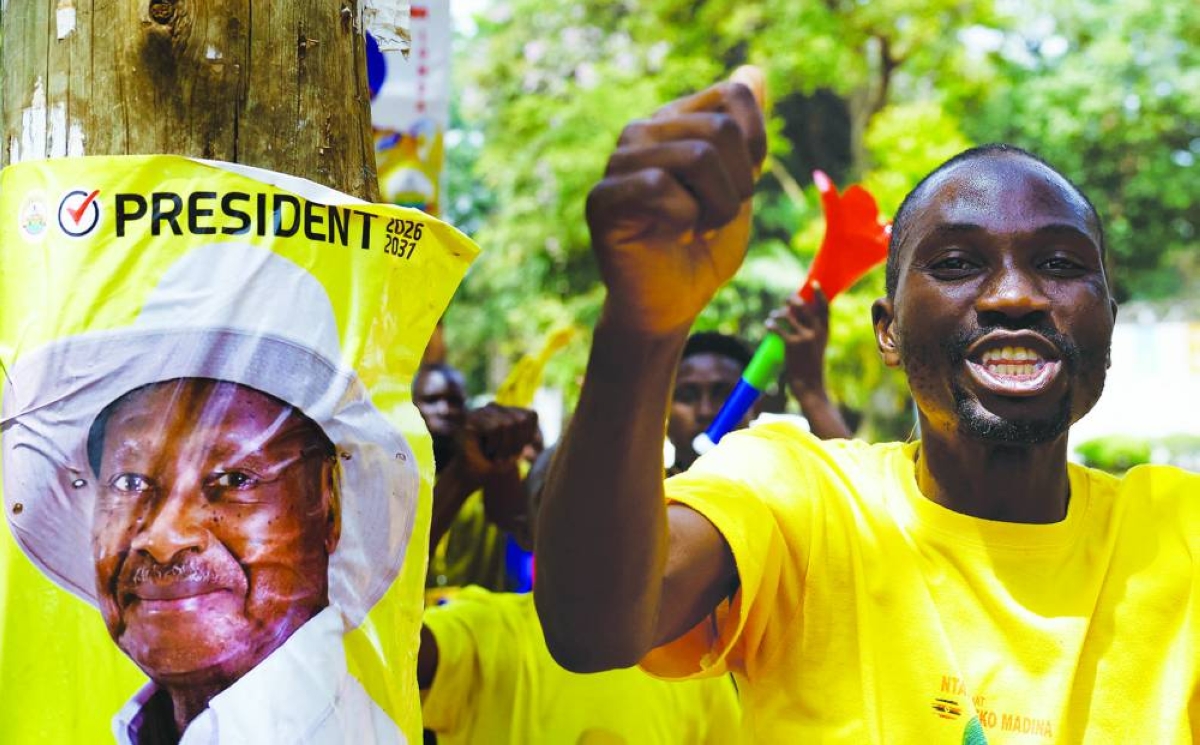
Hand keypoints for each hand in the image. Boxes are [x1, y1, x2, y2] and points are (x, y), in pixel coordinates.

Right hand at [456, 404, 539, 479]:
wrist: (470, 476)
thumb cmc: (494, 464)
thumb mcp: (516, 450)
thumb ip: (525, 435)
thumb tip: (532, 430)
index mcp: (508, 412)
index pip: (531, 415)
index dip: (527, 436)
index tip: (517, 451)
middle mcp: (496, 407)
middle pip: (520, 419)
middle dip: (516, 444)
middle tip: (505, 457)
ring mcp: (481, 410)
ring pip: (507, 424)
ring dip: (504, 447)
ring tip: (496, 456)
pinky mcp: (469, 418)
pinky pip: (494, 428)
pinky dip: (494, 445)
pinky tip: (487, 451)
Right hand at [586, 66, 767, 335]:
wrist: (672, 306)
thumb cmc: (704, 251)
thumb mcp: (739, 188)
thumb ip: (746, 136)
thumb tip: (753, 71)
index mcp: (676, 121)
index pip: (734, 95)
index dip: (756, 145)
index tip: (741, 185)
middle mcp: (644, 131)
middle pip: (721, 129)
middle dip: (738, 187)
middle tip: (715, 218)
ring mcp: (619, 162)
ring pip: (696, 156)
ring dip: (715, 208)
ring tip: (697, 229)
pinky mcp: (603, 198)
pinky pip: (660, 187)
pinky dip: (684, 219)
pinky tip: (673, 235)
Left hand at [767, 283, 831, 395]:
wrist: (810, 386)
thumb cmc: (811, 366)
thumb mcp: (818, 346)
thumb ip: (812, 331)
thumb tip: (797, 314)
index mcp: (825, 331)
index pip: (825, 307)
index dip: (819, 294)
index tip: (813, 283)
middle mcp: (816, 331)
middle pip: (804, 307)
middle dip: (794, 300)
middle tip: (787, 299)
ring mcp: (804, 337)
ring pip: (789, 316)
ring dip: (779, 314)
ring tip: (774, 315)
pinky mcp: (791, 345)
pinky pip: (778, 329)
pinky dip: (771, 325)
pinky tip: (768, 324)